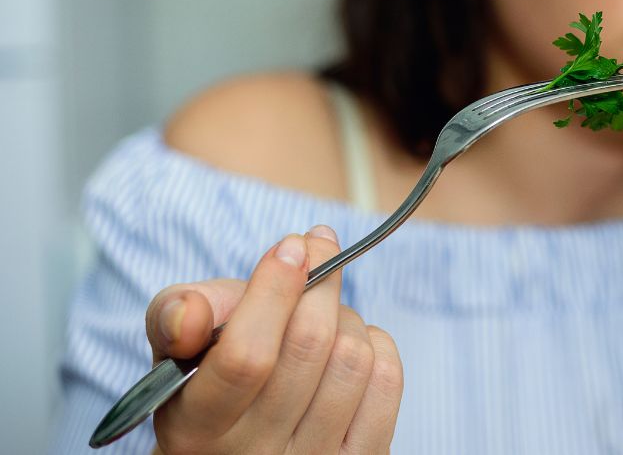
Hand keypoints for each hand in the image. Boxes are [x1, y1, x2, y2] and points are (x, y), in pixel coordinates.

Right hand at [143, 226, 402, 453]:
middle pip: (310, 345)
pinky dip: (375, 345)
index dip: (275, 291)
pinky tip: (348, 344)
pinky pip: (386, 382)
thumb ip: (176, 315)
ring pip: (353, 358)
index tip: (292, 247)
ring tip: (323, 313)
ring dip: (345, 317)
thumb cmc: (210, 381)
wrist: (241, 445)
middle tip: (313, 256)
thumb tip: (192, 312)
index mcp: (195, 429)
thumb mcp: (176, 348)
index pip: (245, 357)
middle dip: (319, 284)